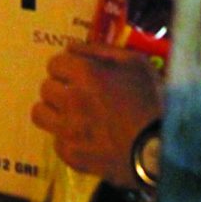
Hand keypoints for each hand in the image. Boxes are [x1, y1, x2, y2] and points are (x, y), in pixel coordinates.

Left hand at [31, 43, 163, 187]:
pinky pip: (56, 141)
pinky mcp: (70, 154)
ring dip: (54, 111)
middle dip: (60, 88)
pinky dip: (68, 138)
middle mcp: (70, 99)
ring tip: (72, 115)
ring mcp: (67, 129)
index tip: (78, 74)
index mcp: (85, 73)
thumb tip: (73, 47)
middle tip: (78, 95)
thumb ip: (102, 51)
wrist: (160, 149)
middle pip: (46, 87)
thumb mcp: (136, 64)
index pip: (54, 63)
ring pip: (40, 113)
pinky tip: (86, 138)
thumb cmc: (152, 101)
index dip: (67, 67)